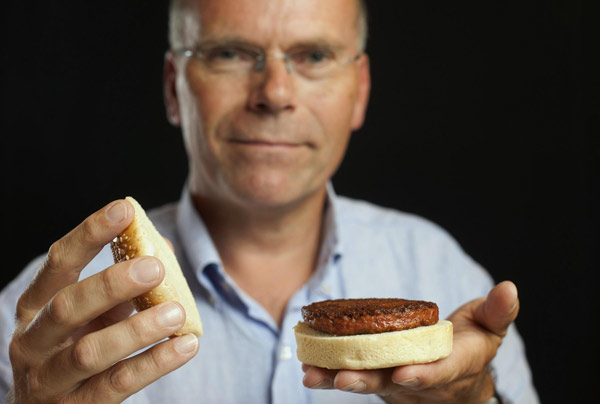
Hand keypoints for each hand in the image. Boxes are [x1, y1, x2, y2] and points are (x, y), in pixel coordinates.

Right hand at [7, 200, 198, 403]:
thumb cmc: (77, 348)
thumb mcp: (92, 313)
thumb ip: (121, 284)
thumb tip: (162, 246)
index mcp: (36, 307)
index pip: (58, 262)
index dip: (89, 234)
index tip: (123, 209)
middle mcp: (33, 341)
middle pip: (67, 306)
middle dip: (112, 283)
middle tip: (155, 267)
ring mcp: (49, 381)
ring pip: (90, 352)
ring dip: (137, 329)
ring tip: (176, 311)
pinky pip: (116, 385)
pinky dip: (154, 364)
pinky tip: (186, 345)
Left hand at [301, 281, 518, 402]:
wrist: (459, 378)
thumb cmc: (474, 346)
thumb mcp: (490, 328)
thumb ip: (497, 311)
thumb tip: (509, 288)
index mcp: (453, 368)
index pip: (438, 374)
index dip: (422, 375)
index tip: (404, 374)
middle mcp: (420, 382)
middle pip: (393, 385)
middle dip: (367, 381)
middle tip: (341, 379)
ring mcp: (395, 383)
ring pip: (367, 383)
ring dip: (338, 378)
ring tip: (311, 374)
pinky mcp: (377, 376)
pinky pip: (354, 375)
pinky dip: (330, 372)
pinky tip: (307, 366)